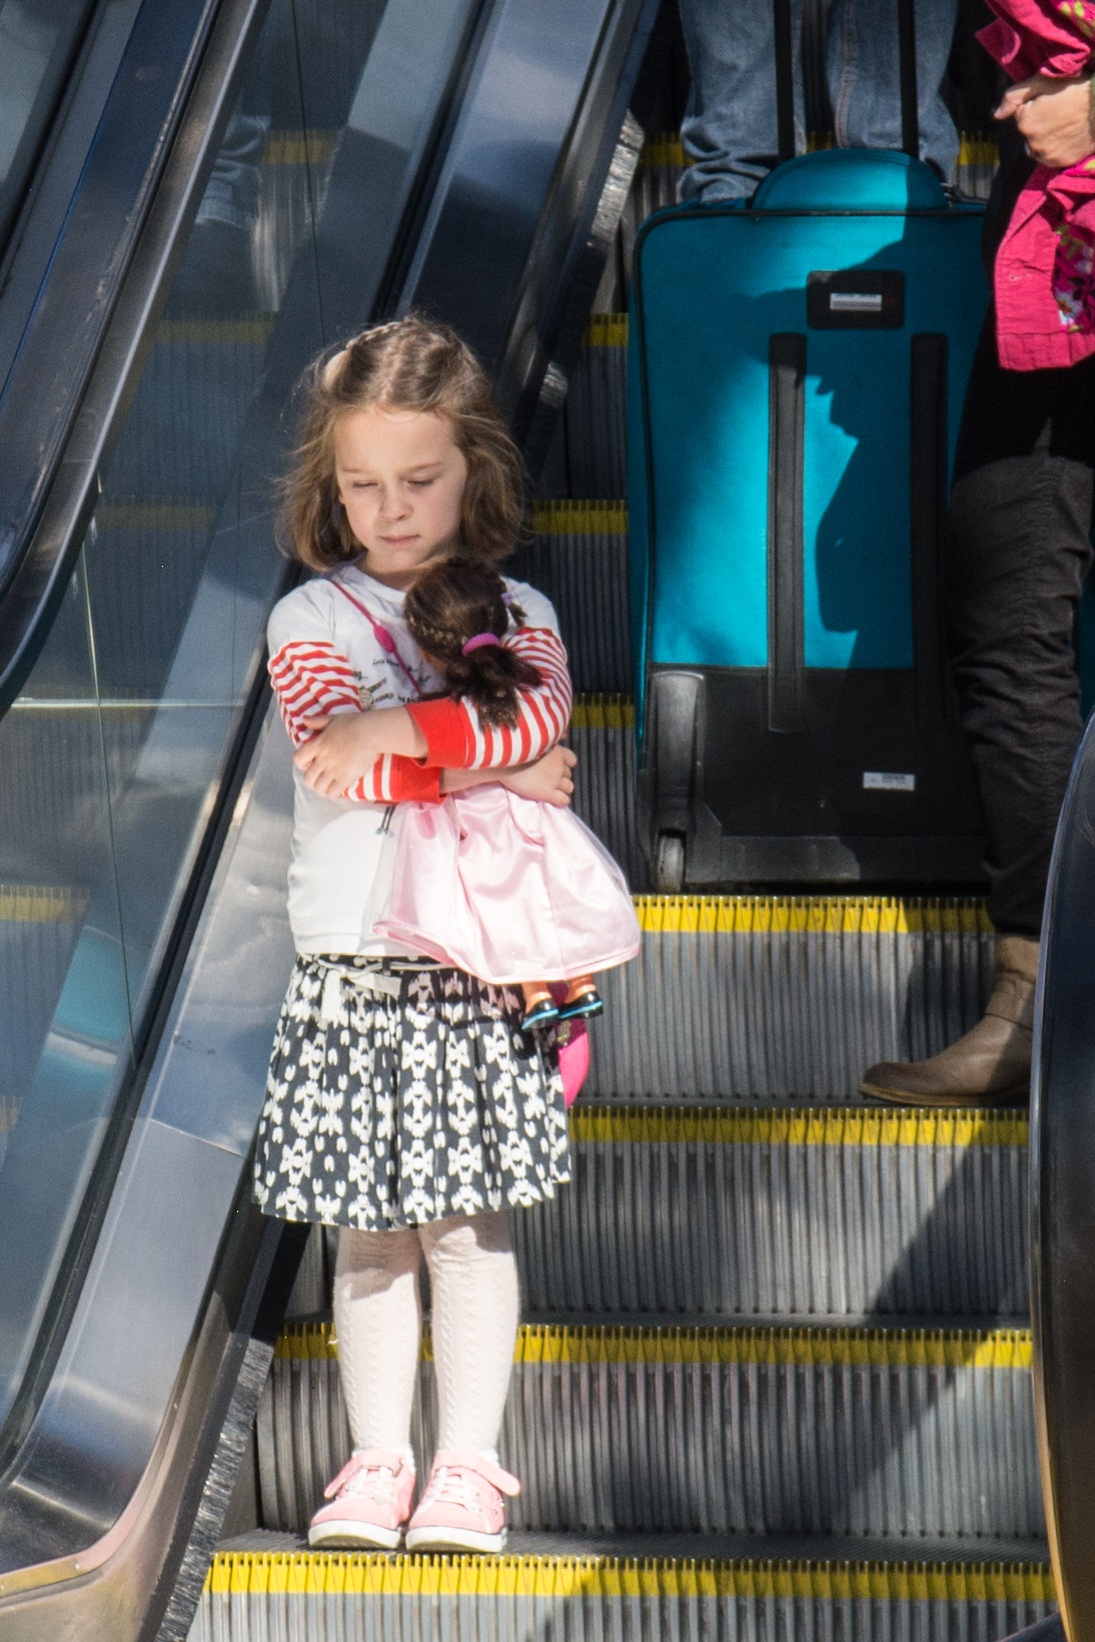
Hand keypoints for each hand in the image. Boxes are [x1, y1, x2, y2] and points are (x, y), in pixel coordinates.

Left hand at [293, 707, 425, 796]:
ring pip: (318, 788)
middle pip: (307, 779)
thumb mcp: (334, 718)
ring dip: (322, 789)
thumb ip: (317, 721)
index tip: (310, 764)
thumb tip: (304, 720)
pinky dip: (333, 793)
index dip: (301, 764)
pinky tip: (339, 789)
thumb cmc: (355, 723)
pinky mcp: (346, 777)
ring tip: (329, 786)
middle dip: (312, 781)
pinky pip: (332, 792)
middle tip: (320, 779)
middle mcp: (323, 759)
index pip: (298, 759)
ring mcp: (333, 769)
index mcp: (318, 744)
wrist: (372, 732)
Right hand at [498, 743, 576, 807]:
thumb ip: (549, 740)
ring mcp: (555, 779)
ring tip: (550, 788)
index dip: (564, 764)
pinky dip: (562, 800)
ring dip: (561, 788)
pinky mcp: (548, 793)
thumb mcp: (534, 739)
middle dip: (560, 776)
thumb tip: (565, 735)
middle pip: (568, 774)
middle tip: (547, 777)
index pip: (572, 760)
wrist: (504, 761)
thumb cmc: (514, 748)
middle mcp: (559, 765)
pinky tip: (554, 800)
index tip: (555, 766)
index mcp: (557, 751)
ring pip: (569, 787)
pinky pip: (564, 800)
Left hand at [996, 74, 1094, 168]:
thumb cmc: (1075, 88)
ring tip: (1065, 124)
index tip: (1052, 99)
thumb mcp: (1043, 81)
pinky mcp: (1059, 162)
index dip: (1036, 105)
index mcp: (1025, 121)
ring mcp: (1046, 154)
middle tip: (1061, 111)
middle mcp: (1031, 142)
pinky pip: (1051, 156)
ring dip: (1047, 137)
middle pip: (1029, 132)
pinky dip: (1056, 148)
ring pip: (1039, 145)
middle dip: (1040, 122)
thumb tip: (996, 114)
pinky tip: (1069, 136)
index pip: (1021, 115)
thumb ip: (1015, 96)